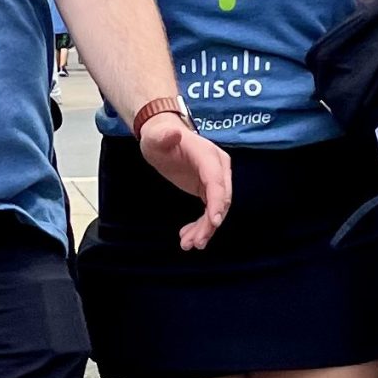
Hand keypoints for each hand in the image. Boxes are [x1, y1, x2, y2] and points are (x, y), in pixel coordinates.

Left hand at [140, 114, 232, 249]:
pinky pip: (210, 211)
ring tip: (188, 244)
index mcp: (208, 155)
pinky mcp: (208, 189)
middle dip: (210, 223)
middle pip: (221, 199)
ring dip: (205, 229)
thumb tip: (174, 133)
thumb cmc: (159, 137)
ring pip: (217, 209)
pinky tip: (188, 236)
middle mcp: (217, 168)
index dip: (217, 202)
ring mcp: (215, 179)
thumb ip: (163, 136)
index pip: (216, 181)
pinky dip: (201, 225)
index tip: (214, 222)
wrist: (162, 137)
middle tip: (196, 242)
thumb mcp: (156, 137)